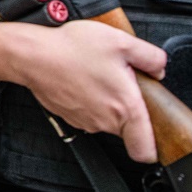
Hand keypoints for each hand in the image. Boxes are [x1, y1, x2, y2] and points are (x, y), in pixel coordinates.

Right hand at [0, 20, 166, 162]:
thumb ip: (151, 57)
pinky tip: (80, 77)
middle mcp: (105, 120)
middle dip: (127, 106)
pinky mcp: (67, 115)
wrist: (32, 55)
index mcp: (125, 107)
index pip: (146, 150)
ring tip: (96, 74)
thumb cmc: (72, 49)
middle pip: (126, 127)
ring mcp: (84, 120)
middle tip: (119, 80)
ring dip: (105, 102)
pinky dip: (86, 99)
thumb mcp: (121, 42)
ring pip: (105, 119)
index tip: (155, 137)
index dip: (154, 148)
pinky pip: (86, 112)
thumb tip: (159, 68)